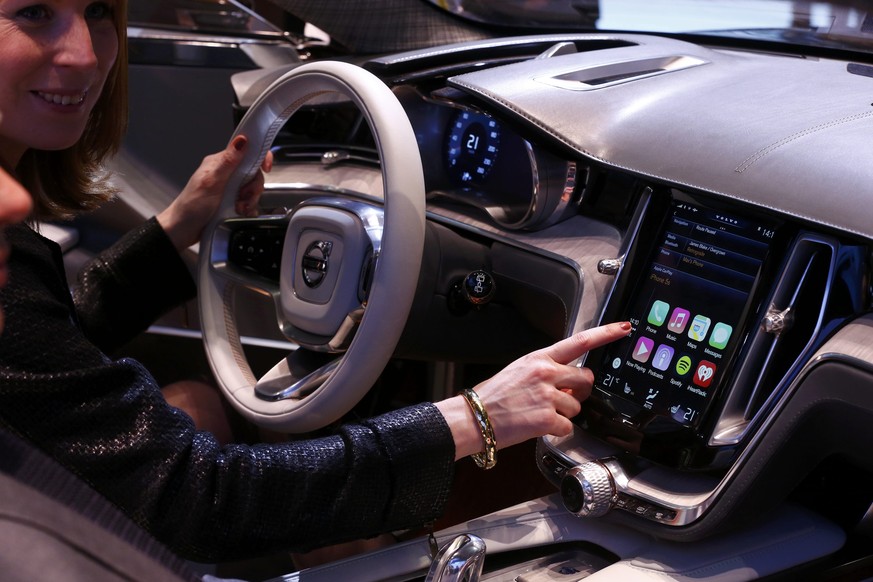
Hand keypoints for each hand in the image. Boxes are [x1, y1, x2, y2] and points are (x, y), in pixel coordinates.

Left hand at [157, 135, 272, 250]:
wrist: (183, 230)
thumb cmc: (191, 206)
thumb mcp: (211, 182)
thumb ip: (228, 162)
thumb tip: (242, 140)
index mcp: (220, 163)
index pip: (246, 152)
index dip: (260, 158)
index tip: (266, 169)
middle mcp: (226, 173)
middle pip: (253, 173)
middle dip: (253, 187)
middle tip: (244, 198)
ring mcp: (229, 188)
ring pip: (252, 189)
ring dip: (250, 200)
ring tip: (240, 208)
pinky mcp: (232, 201)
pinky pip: (249, 202)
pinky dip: (249, 208)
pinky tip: (241, 213)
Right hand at [435, 321, 630, 460]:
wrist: (474, 418)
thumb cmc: (492, 396)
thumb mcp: (518, 371)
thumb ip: (546, 371)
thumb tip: (567, 381)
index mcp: (539, 358)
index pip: (579, 341)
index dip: (605, 334)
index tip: (623, 328)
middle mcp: (546, 373)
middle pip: (585, 379)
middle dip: (578, 390)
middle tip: (560, 397)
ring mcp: (548, 396)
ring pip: (576, 406)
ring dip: (564, 414)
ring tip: (539, 413)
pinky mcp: (548, 419)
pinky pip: (568, 427)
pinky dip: (556, 431)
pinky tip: (538, 426)